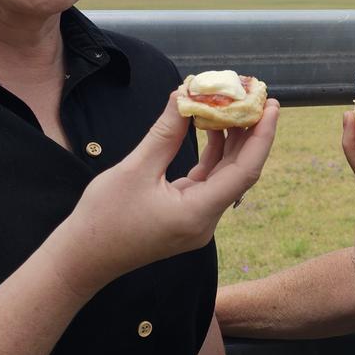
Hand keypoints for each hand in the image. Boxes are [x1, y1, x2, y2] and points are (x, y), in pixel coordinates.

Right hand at [52, 93, 278, 297]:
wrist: (82, 259)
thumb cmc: (103, 218)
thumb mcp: (135, 169)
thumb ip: (165, 133)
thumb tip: (185, 95)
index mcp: (198, 214)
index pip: (245, 171)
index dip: (262, 136)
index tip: (272, 104)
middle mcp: (205, 221)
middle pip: (240, 171)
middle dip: (250, 132)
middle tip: (255, 95)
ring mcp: (197, 221)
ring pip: (225, 175)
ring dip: (231, 141)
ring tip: (234, 105)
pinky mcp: (186, 216)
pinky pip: (209, 181)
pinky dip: (213, 154)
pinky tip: (211, 128)